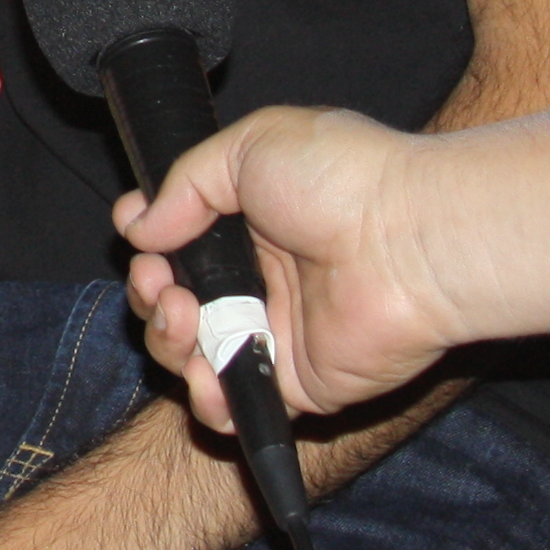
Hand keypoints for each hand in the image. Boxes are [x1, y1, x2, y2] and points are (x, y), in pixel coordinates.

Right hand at [113, 106, 447, 423]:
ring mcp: (278, 333)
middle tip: (161, 283)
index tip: (140, 240)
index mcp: (248, 224)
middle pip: (173, 302)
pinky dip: (210, 400)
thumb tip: (138, 226)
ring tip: (184, 320)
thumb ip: (183, 183)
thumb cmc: (342, 180)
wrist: (411, 239)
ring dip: (168, 341)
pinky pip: (239, 403)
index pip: (175, 245)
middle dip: (150, 295)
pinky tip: (206, 374)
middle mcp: (260, 281)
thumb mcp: (248, 146)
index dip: (148, 247)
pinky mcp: (300, 382)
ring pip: (193, 356)